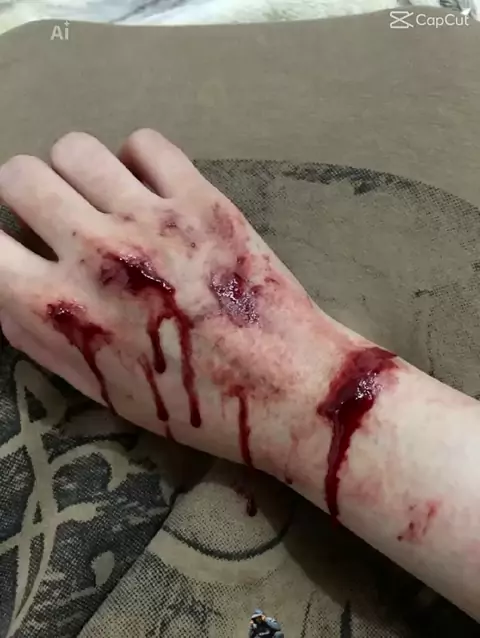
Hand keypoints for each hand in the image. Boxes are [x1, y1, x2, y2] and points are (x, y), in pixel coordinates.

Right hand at [0, 129, 351, 476]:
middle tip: (59, 216)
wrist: (282, 387)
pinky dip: (138, 161)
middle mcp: (94, 252)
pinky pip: (144, 143)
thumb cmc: (190, 405)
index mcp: (59, 310)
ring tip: (106, 199)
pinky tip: (153, 192)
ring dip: (80, 172)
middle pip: (19, 176)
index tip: (17, 246)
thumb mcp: (99, 389)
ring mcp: (150, 219)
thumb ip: (39, 337)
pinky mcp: (200, 199)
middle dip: (30, 195)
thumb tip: (5, 285)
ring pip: (75, 148)